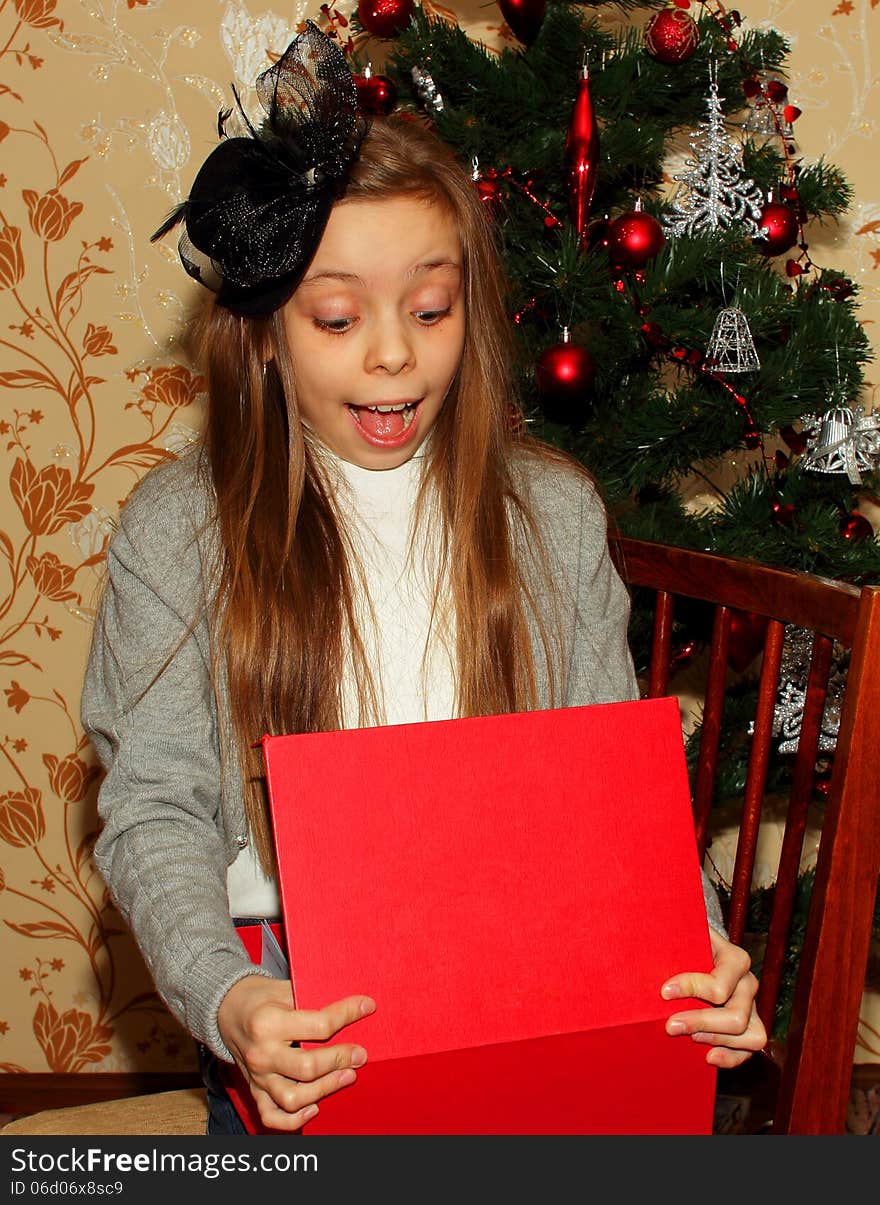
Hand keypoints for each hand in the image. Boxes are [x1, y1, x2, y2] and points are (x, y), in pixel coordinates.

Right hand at [218, 975, 375, 1129]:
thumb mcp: (284, 988)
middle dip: (341, 1060)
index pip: (319, 1025)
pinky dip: (295, 1121)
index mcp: (269, 1022)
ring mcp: (257, 1076)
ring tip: (347, 1076)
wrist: (227, 1010)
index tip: (367, 1007)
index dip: (348, 1015)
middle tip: (361, 1054)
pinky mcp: (255, 1090)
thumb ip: (313, 998)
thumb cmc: (262, 997)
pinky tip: (315, 1107)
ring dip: (326, 1089)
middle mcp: (262, 1053)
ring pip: (294, 1098)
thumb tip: (353, 1005)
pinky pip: (272, 1116)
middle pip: (309, 1067)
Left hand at [660, 927, 767, 1068]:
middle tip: (670, 1025)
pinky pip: (750, 1049)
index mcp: (735, 959)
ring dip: (716, 1039)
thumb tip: (639, 938)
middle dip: (700, 1022)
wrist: (699, 949)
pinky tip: (708, 1056)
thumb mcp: (682, 935)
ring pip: (751, 1035)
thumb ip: (670, 938)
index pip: (719, 985)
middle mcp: (748, 983)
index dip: (691, 989)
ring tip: (690, 1037)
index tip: (664, 992)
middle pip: (735, 1016)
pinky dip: (731, 1057)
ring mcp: (752, 1006)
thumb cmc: (687, 943)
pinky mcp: (749, 1025)